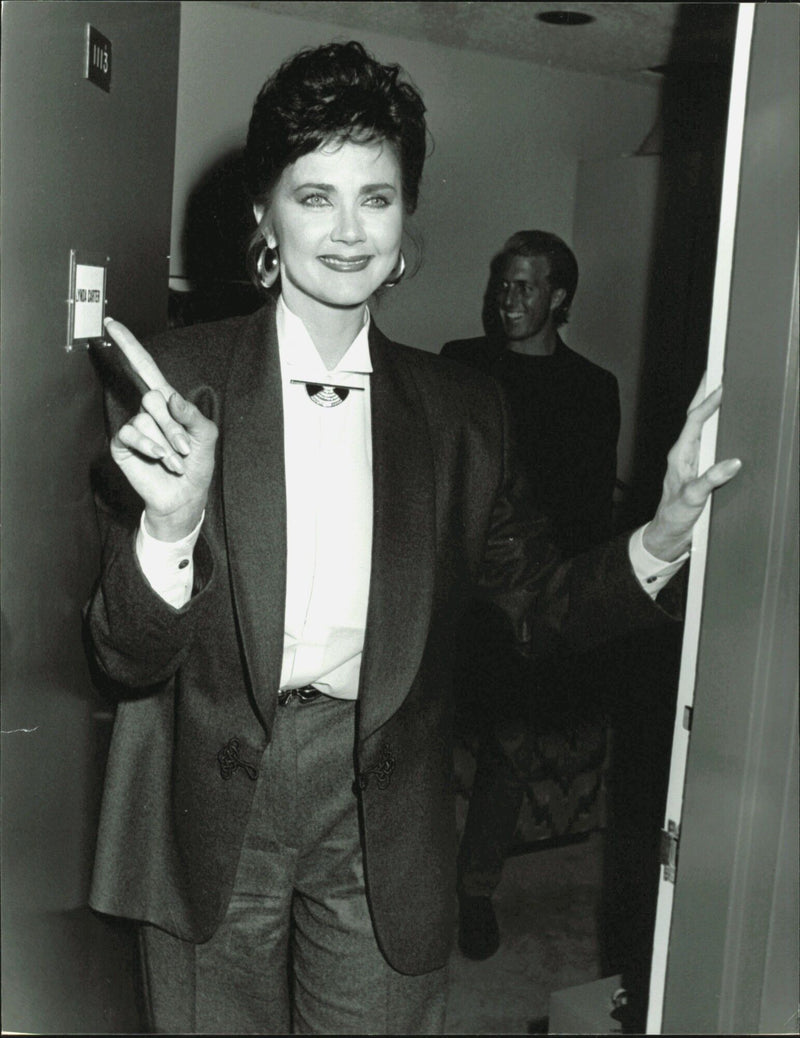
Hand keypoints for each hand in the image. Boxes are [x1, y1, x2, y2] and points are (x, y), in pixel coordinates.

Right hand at [105, 319, 217, 540]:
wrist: (184, 496)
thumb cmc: (196, 465)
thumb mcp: (206, 436)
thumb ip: (193, 415)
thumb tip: (171, 398)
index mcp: (167, 402)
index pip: (146, 368)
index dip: (130, 347)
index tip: (112, 325)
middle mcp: (148, 410)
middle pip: (153, 397)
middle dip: (174, 426)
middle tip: (184, 448)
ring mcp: (134, 426)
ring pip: (146, 419)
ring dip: (167, 443)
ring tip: (174, 459)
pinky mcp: (123, 444)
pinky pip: (134, 433)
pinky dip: (152, 448)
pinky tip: (160, 460)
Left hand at [643, 376, 741, 561]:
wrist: (669, 535)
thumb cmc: (675, 517)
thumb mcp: (692, 500)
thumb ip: (710, 481)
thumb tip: (732, 462)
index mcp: (680, 455)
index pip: (695, 421)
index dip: (708, 403)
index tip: (721, 385)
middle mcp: (686, 453)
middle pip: (697, 415)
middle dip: (705, 391)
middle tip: (717, 367)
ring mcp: (693, 459)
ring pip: (704, 424)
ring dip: (712, 404)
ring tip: (723, 383)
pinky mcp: (701, 467)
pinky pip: (711, 438)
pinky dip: (720, 423)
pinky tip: (729, 417)